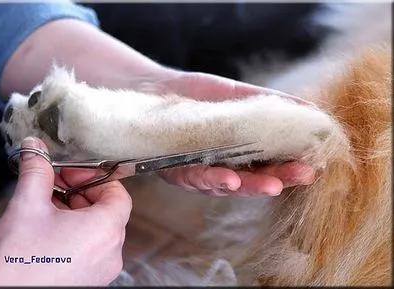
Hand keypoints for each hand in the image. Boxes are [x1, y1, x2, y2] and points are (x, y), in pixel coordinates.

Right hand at [0, 137, 131, 285]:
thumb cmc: (16, 266)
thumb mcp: (27, 207)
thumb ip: (36, 171)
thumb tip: (36, 150)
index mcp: (105, 231)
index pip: (118, 193)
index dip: (95, 178)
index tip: (73, 173)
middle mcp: (110, 253)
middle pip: (108, 210)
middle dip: (81, 192)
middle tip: (58, 185)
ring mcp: (101, 270)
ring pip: (98, 230)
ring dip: (76, 212)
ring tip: (49, 206)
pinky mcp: (89, 280)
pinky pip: (90, 248)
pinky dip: (75, 233)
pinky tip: (49, 230)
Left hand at [139, 70, 315, 195]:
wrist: (159, 89)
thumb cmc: (200, 95)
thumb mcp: (239, 96)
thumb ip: (271, 104)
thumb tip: (313, 110)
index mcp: (241, 153)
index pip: (272, 164)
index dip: (292, 165)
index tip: (315, 164)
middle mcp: (224, 167)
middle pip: (255, 179)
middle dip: (279, 178)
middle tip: (303, 175)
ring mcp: (201, 172)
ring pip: (228, 185)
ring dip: (250, 186)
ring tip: (272, 184)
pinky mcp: (177, 172)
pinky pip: (196, 179)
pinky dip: (213, 179)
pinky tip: (229, 178)